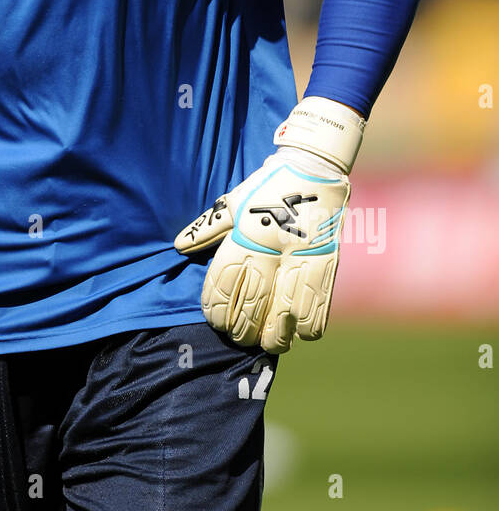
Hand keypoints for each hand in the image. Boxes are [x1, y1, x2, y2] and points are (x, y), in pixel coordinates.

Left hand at [174, 98, 364, 353]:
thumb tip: (180, 245)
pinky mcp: (330, 259)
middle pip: (257, 300)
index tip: (216, 322)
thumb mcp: (236, 200)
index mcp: (249, 232)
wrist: (315, 165)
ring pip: (290, 308)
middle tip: (239, 340)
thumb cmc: (269, 184)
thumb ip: (210, 226)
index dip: (220, 306)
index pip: (228, 279)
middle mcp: (276, 247)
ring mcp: (306, 255)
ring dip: (279, 332)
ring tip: (270, 344)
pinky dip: (312, 322)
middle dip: (246, 327)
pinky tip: (302, 333)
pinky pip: (322, 298)